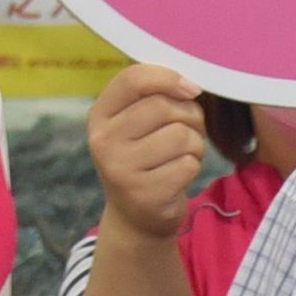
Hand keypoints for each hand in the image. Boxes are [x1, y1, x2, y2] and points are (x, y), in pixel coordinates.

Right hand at [87, 65, 219, 242]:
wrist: (135, 217)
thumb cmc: (144, 158)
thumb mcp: (136, 123)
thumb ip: (155, 96)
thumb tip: (190, 86)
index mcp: (99, 115)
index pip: (133, 79)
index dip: (168, 77)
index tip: (192, 89)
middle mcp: (103, 141)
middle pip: (164, 107)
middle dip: (190, 116)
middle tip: (190, 131)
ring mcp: (120, 169)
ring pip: (181, 135)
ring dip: (196, 144)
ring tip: (183, 155)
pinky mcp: (143, 194)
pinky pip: (188, 164)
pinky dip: (194, 167)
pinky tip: (179, 176)